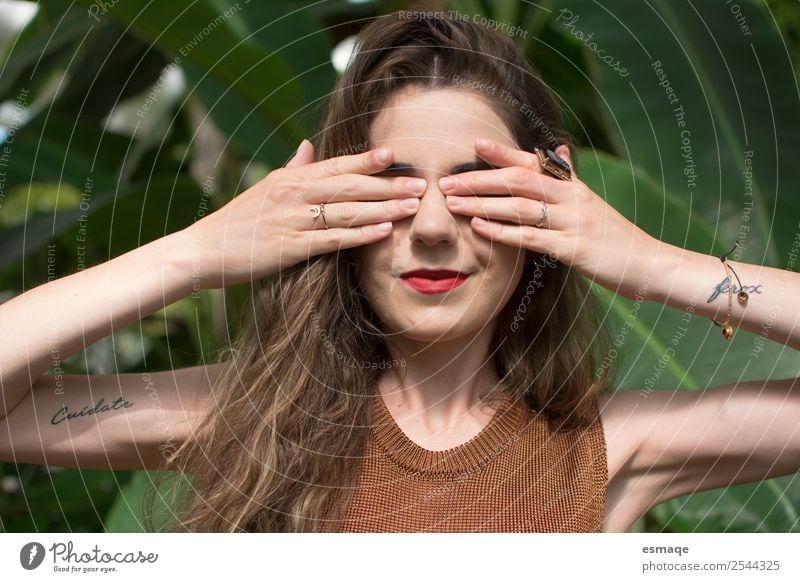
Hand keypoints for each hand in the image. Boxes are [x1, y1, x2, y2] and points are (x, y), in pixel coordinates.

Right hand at [181, 140, 425, 288]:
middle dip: (389, 184)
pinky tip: (383, 231)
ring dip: (384, 208)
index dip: (368, 160)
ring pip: (347, 211)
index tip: (396, 155)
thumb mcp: (265, 187)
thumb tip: (307, 146)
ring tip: (413, 206)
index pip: (337, 165)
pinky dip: (360, 234)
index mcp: (290, 178)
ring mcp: (293, 220)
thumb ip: (292, 168)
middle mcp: (294, 194)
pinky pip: (333, 239)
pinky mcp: (292, 248)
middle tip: (422, 183)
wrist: (204, 250)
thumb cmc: (238, 220)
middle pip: (350, 186)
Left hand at [439, 137, 660, 299]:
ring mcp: (572, 222)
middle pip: (519, 179)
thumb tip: (559, 148)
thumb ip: (569, 177)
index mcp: (573, 186)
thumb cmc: (616, 237)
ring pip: (520, 206)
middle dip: (480, 179)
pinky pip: (531, 237)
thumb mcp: (592, 202)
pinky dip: (502, 231)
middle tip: (446, 180)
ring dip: (483, 204)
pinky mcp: (572, 248)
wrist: (649, 264)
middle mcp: (571, 197)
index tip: (474, 143)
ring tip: (453, 203)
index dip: (503, 153)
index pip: (533, 161)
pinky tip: (480, 228)